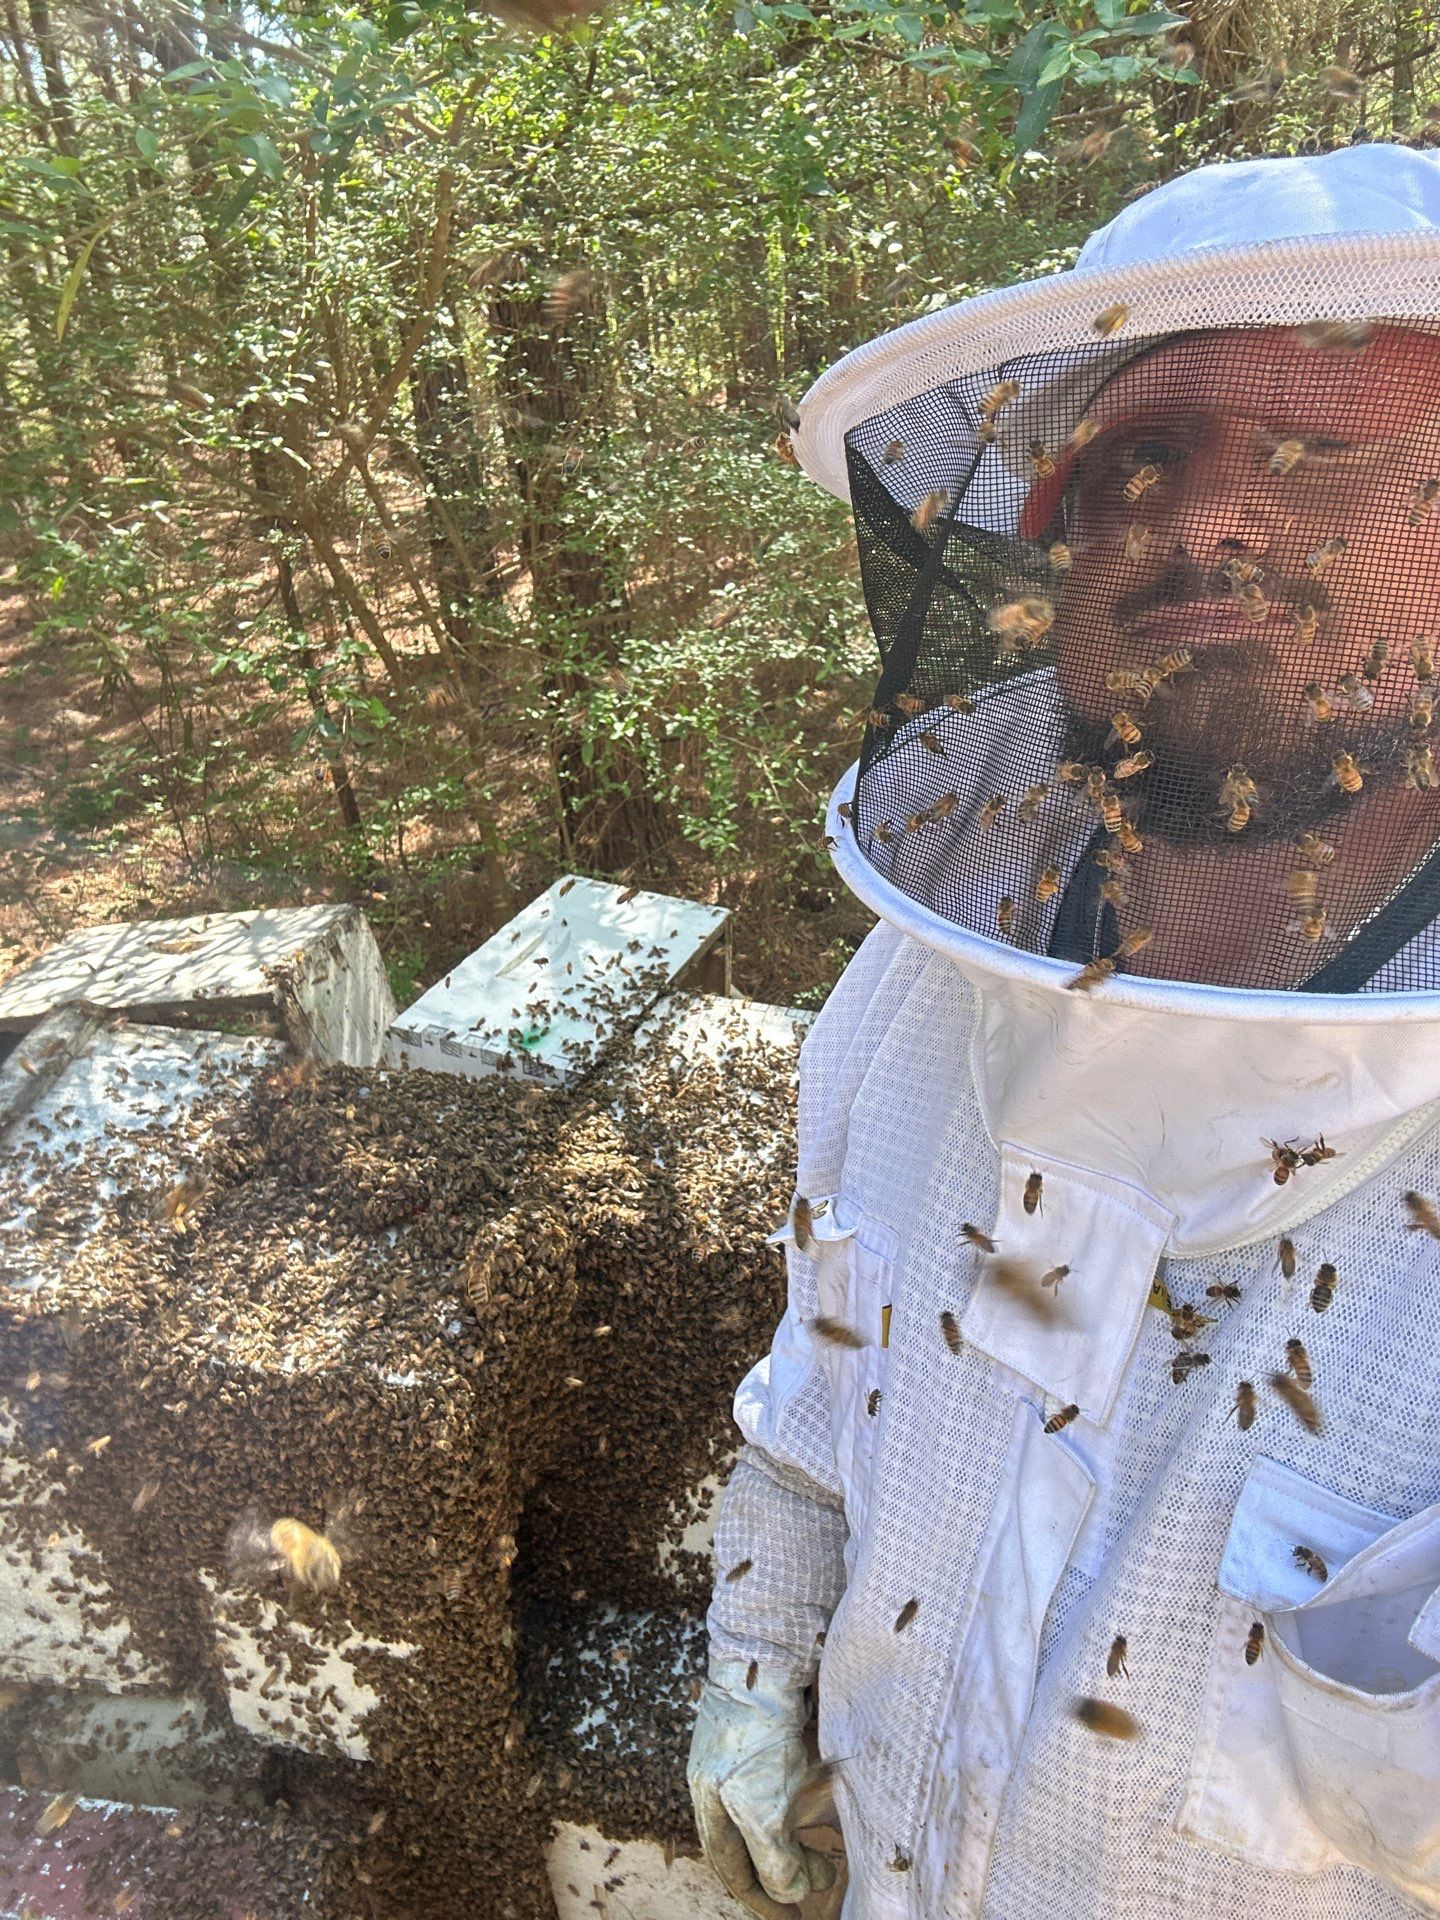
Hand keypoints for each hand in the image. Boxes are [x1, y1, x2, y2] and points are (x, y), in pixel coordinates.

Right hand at [686, 1656, 836, 1916]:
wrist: (769, 1657)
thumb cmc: (756, 1734)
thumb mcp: (761, 1810)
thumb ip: (774, 1859)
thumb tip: (790, 1894)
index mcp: (708, 1798)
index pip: (730, 1864)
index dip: (758, 1898)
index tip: (789, 1919)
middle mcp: (725, 1777)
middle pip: (752, 1837)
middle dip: (783, 1866)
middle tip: (815, 1884)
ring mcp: (751, 1751)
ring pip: (775, 1808)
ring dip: (801, 1833)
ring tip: (829, 1850)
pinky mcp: (778, 1729)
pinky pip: (795, 1776)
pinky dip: (812, 1796)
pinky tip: (831, 1799)